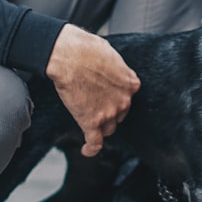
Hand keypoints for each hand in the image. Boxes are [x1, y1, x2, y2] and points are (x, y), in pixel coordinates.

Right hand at [45, 24, 140, 157]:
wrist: (70, 56)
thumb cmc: (87, 50)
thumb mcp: (112, 56)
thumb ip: (117, 68)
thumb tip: (112, 69)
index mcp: (131, 84)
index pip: (126, 99)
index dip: (116, 99)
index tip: (106, 97)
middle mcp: (124, 101)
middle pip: (119, 115)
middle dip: (108, 112)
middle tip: (93, 105)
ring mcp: (109, 113)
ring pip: (108, 128)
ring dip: (100, 127)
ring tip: (90, 124)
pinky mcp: (91, 121)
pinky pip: (94, 141)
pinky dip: (91, 148)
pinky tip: (87, 151)